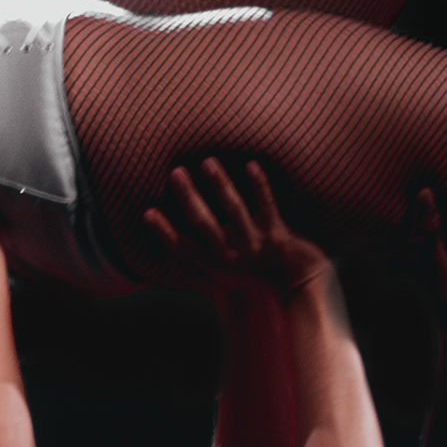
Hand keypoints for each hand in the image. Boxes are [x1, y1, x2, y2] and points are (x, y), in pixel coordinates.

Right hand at [138, 148, 329, 306]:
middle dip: (189, 198)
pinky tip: (251, 165)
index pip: (183, 247)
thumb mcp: (225, 273)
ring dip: (220, 185)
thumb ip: (202, 256)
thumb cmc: (257, 272)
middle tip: (176, 172)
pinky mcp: (278, 236)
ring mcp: (255, 245)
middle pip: (204, 224)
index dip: (164, 232)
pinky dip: (259, 186)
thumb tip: (174, 241)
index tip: (147, 212)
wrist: (299, 284)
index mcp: (215, 263)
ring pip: (234, 211)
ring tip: (207, 162)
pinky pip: (267, 207)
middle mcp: (232, 255)